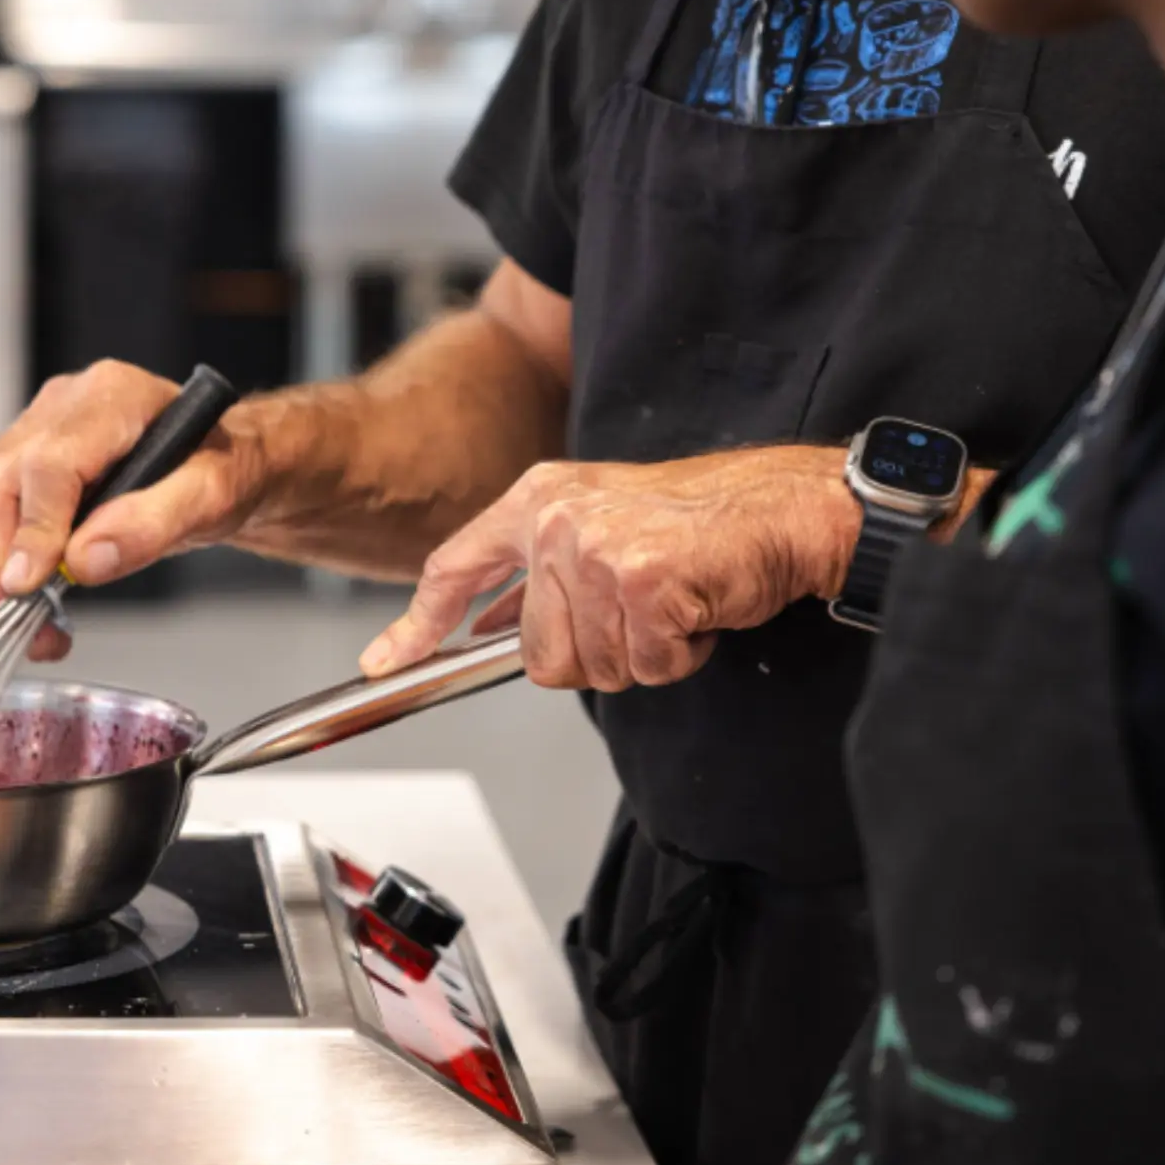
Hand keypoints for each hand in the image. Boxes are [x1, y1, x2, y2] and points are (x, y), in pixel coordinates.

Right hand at [0, 360, 265, 657]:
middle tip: (21, 618)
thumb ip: (152, 524)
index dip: (35, 529)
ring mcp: (40, 431)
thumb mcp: (213, 496)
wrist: (227, 467)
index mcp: (112, 397)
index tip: (30, 584)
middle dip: (1, 555)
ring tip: (38, 624)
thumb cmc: (225, 469)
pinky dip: (6, 566)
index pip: (49, 464)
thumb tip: (83, 560)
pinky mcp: (28, 464)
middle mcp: (64, 406)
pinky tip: (36, 602)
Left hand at [359, 448, 859, 692]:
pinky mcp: (641, 581)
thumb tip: (489, 624)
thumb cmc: (699, 518)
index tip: (385, 660)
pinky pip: (644, 664)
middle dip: (595, 652)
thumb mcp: (599, 524)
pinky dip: (678, 653)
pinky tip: (694, 609)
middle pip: (536, 653)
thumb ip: (537, 572)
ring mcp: (596, 548)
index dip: (418, 621)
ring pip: (590, 666)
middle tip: (639, 610)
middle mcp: (557, 519)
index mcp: (538, 498)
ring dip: (641, 653)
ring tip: (671, 601)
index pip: (455, 564)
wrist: (778, 506)